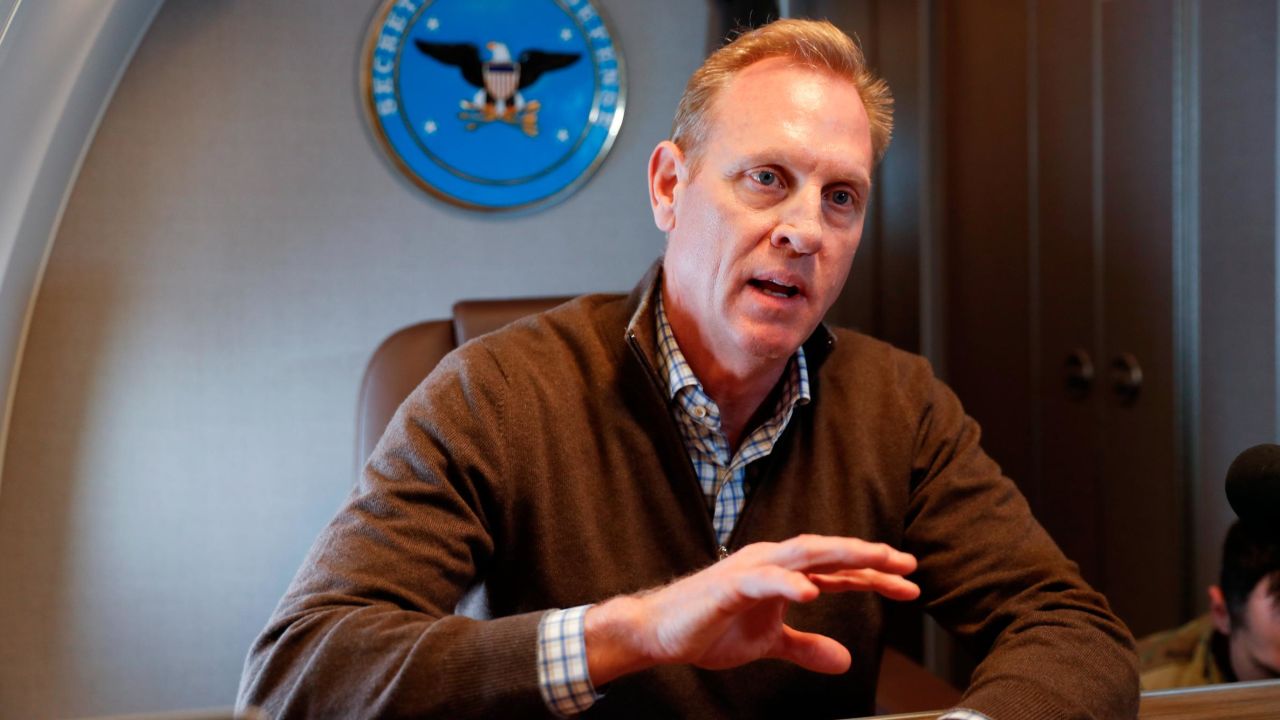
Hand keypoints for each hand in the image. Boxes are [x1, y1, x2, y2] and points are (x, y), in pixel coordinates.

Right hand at [583, 534, 918, 684]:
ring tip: (874, 559)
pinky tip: (812, 590)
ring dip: (839, 555)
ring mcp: (750, 570)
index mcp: (783, 573)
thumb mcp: (769, 642)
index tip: (910, 584)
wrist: (660, 631)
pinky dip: (788, 582)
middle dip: (869, 556)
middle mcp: (771, 562)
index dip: (874, 575)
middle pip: (828, 552)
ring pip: (803, 554)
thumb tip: (844, 661)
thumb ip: (805, 647)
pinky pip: (763, 580)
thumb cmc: (710, 627)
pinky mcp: (728, 586)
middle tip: (907, 565)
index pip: (837, 570)